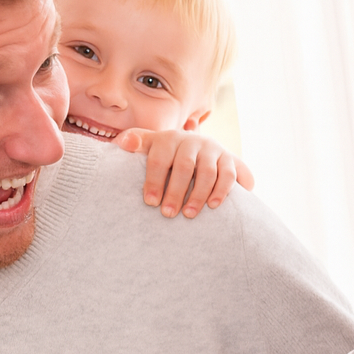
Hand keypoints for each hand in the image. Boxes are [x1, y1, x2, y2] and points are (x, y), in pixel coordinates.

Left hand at [113, 128, 254, 217]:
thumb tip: (123, 143)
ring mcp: (212, 149)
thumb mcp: (151, 145)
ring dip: (198, 195)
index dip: (154, 181)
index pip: (159, 159)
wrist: (202, 149)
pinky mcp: (229, 159)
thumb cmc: (168, 154)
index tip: (150, 203)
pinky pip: (228, 175)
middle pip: (184, 166)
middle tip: (168, 214)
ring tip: (188, 214)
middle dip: (175, 192)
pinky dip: (221, 191)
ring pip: (207, 172)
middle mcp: (192, 141)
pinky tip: (212, 206)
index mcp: (169, 138)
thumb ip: (135, 141)